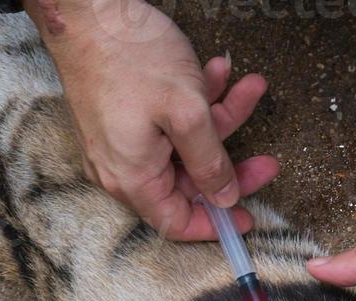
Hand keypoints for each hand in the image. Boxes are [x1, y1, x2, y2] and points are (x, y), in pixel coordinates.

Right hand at [30, 0, 279, 239]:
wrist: (87, 7)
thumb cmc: (130, 57)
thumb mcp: (187, 113)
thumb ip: (210, 162)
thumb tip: (225, 198)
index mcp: (133, 177)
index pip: (177, 223)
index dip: (216, 224)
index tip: (248, 216)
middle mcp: (124, 166)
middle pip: (189, 184)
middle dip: (232, 165)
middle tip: (269, 160)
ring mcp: (125, 140)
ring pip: (185, 145)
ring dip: (221, 119)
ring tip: (250, 86)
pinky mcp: (127, 115)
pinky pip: (169, 122)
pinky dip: (198, 102)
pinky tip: (219, 72)